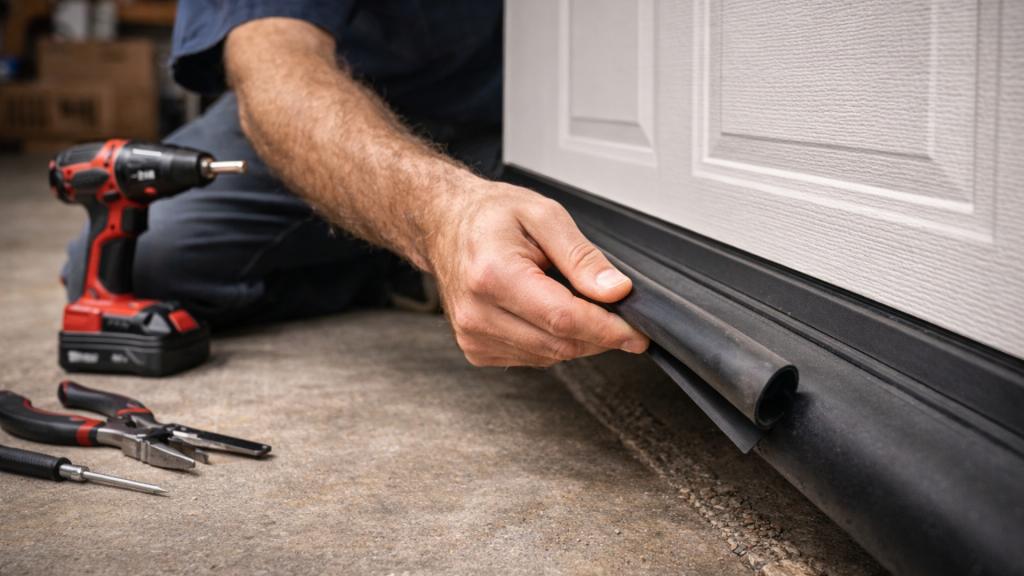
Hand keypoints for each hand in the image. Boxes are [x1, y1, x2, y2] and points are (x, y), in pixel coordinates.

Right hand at [428, 179, 649, 366]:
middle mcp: (477, 312)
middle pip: (559, 344)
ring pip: (549, 357)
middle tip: (617, 314)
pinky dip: (551, 341)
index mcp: (492, 275)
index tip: (637, 332)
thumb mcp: (544, 215)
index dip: (607, 329)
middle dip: (598, 335)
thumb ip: (582, 256)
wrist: (445, 224)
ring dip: (574, 337)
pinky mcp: (476, 350)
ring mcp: (473, 336)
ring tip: (567, 296)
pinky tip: (543, 311)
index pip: (563, 319)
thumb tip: (615, 291)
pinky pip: (532, 358)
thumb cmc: (490, 216)